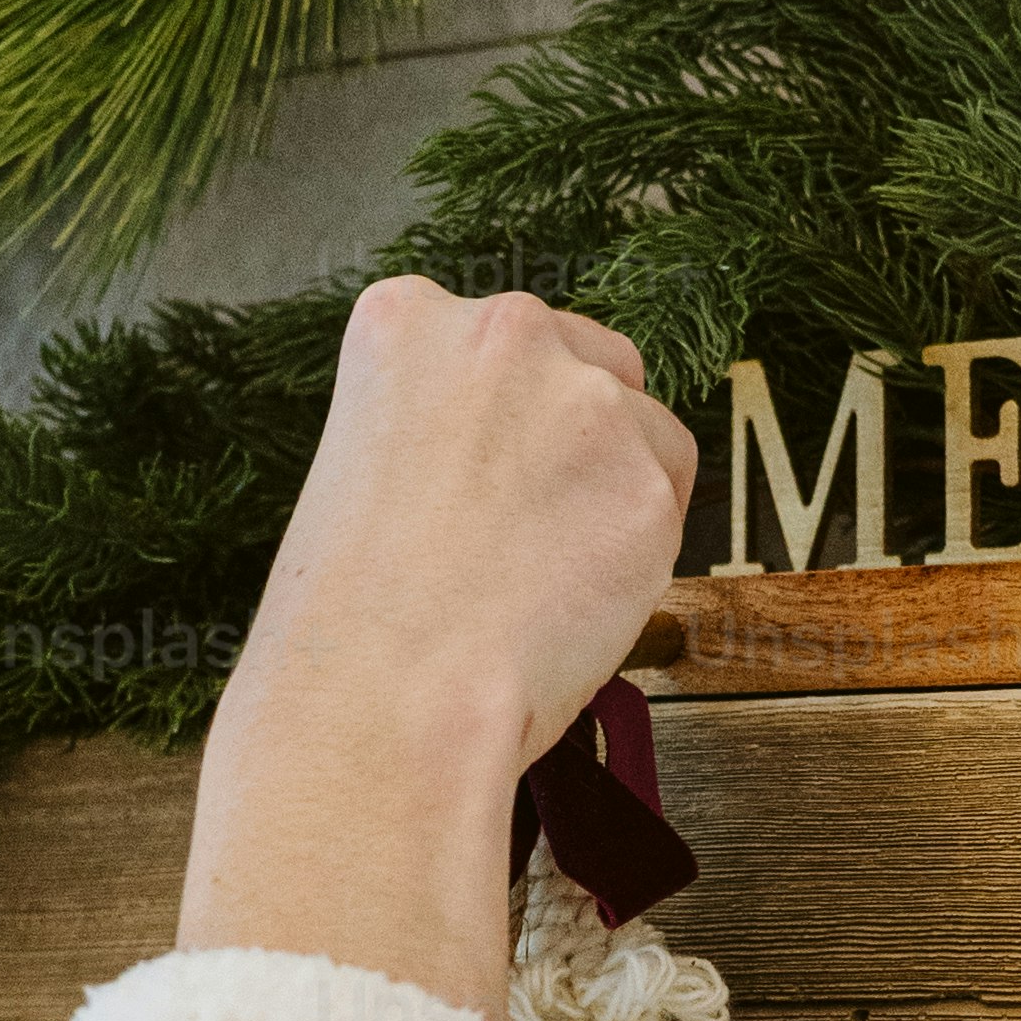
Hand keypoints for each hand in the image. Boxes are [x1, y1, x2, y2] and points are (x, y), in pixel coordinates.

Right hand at [177, 276, 696, 1020]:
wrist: (385, 700)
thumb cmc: (351, 621)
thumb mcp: (359, 468)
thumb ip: (442, 427)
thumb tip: (511, 451)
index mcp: (406, 320)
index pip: (501, 343)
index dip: (506, 423)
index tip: (490, 478)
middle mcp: (504, 334)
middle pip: (592, 364)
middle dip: (578, 441)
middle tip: (530, 534)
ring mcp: (585, 402)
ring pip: (647, 433)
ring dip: (618, 496)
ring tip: (545, 580)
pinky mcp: (647, 482)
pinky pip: (670, 509)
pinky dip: (640, 558)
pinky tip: (575, 604)